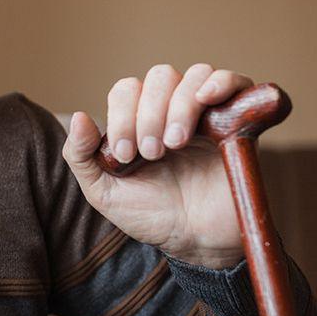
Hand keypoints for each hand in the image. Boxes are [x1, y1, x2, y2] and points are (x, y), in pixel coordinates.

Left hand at [61, 64, 253, 269]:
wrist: (196, 240)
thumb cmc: (150, 215)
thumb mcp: (104, 192)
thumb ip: (81, 156)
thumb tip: (78, 116)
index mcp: (139, 119)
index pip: (127, 89)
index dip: (122, 116)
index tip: (126, 156)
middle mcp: (172, 109)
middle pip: (160, 77)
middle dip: (149, 114)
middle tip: (152, 153)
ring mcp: (207, 113)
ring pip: (194, 75)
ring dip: (179, 106)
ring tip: (176, 143)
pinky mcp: (238, 122)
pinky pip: (235, 82)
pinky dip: (220, 81)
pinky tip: (206, 99)